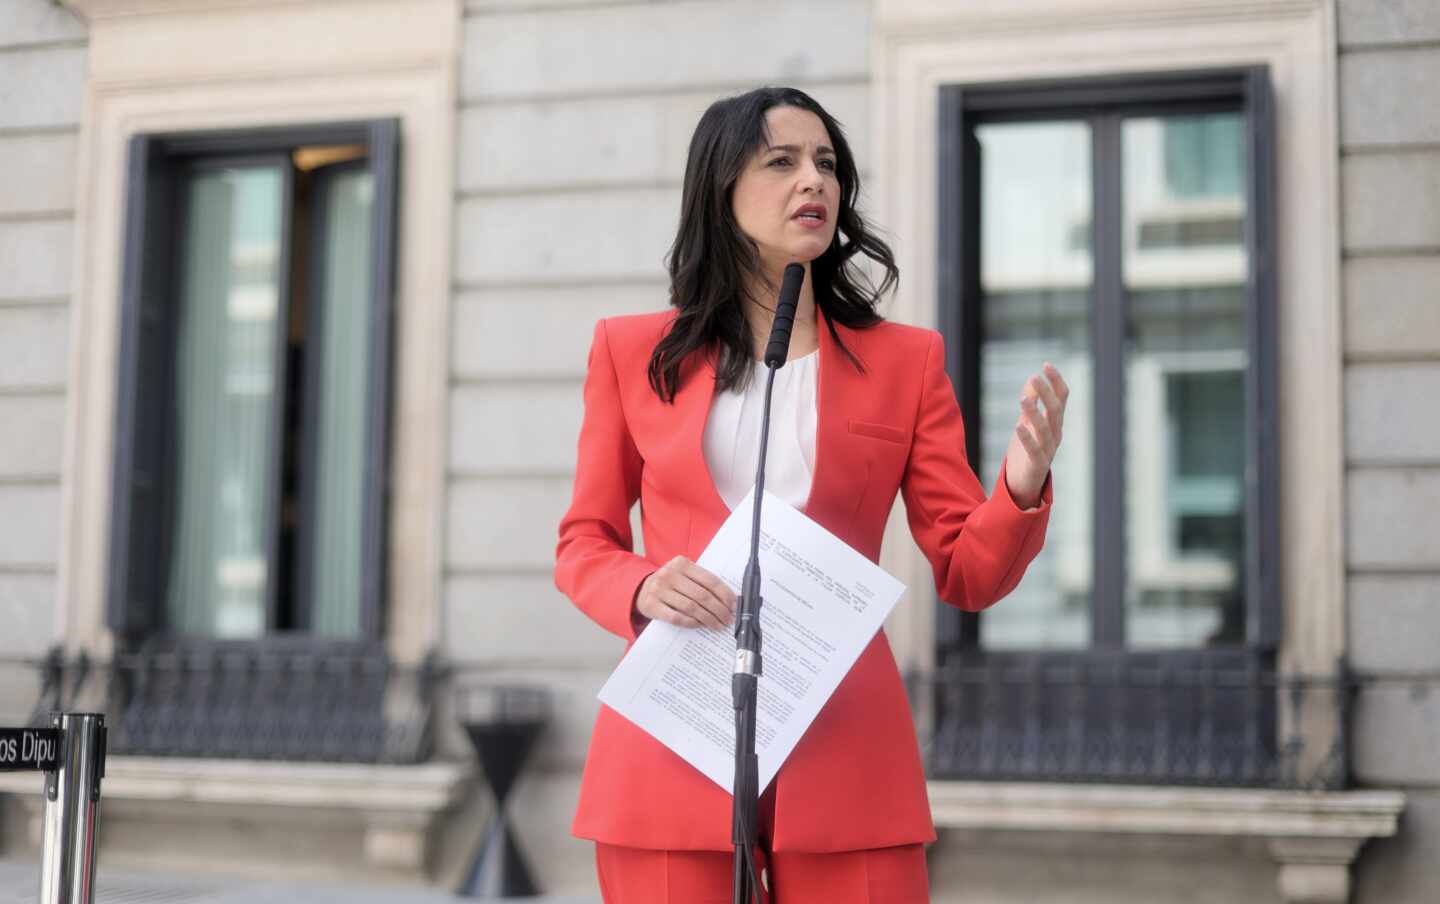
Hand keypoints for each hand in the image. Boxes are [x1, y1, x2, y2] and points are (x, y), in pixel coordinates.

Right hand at [635, 556, 736, 629]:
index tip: (734, 606)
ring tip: (718, 625)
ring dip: (708, 619)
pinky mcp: (652, 605)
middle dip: (719, 610)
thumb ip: (701, 582)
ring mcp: (659, 590)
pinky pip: (677, 617)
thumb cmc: (670, 583)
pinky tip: (700, 625)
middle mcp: (669, 574)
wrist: (641, 589)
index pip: (710, 580)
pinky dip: (691, 623)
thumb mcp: (683, 575)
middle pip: (702, 595)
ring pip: (691, 608)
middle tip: (728, 620)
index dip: (725, 594)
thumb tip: (728, 600)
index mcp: (681, 563)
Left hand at [1003, 362, 1068, 508]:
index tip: (1046, 365)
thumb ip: (1031, 403)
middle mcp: (1055, 435)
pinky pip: (1034, 450)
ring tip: (1023, 398)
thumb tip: (1031, 379)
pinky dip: (1027, 438)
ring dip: (1035, 413)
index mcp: (1055, 424)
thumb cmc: (1026, 453)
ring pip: (1045, 429)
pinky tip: (1018, 427)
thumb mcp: (1027, 424)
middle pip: (1056, 411)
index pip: (1062, 399)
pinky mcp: (1037, 465)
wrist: (1023, 486)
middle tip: (1035, 377)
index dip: (1056, 381)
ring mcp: (1048, 451)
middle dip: (1047, 393)